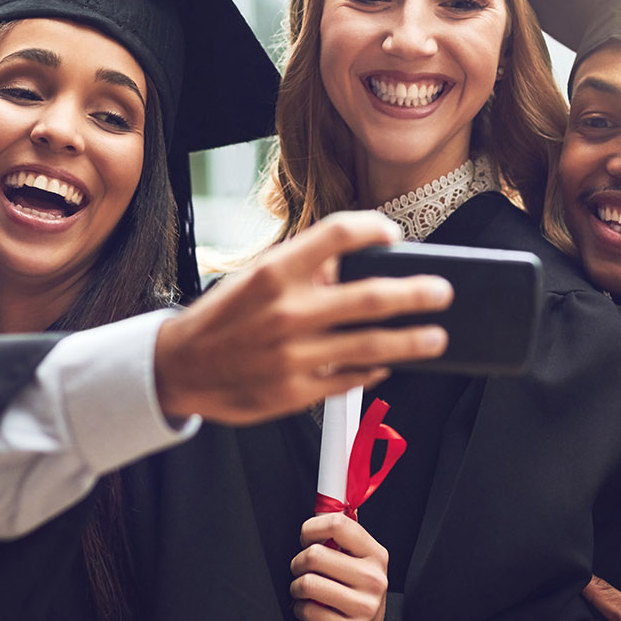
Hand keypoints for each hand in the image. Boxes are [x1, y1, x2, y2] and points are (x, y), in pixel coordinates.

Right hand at [153, 211, 450, 424]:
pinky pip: (349, 380)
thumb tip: (352, 265)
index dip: (374, 229)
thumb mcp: (253, 278)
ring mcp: (293, 355)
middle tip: (442, 291)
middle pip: (371, 295)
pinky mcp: (294, 391)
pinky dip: (374, 371)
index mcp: (274, 272)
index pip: (337, 235)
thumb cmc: (221, 318)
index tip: (394, 235)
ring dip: (412, 340)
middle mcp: (287, 311)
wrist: (178, 367)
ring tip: (436, 337)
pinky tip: (387, 366)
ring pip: (372, 346)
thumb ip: (302, 270)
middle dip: (416, 293)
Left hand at [290, 513, 388, 620]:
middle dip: (298, 563)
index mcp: (376, 555)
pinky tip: (309, 611)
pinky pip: (308, 611)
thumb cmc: (356, 596)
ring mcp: (365, 607)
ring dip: (296, 588)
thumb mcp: (360, 564)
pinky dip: (300, 610)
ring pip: (307, 583)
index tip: (306, 537)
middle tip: (301, 570)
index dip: (311, 527)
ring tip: (303, 592)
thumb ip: (346, 536)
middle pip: (315, 555)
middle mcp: (374, 579)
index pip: (339, 524)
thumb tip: (332, 501)